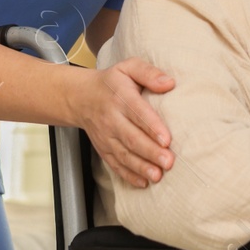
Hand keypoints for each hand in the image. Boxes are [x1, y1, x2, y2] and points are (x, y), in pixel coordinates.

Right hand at [71, 58, 175, 188]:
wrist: (81, 97)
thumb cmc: (112, 82)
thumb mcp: (128, 67)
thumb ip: (149, 72)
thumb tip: (169, 83)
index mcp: (120, 97)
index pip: (138, 113)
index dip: (152, 127)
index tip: (167, 139)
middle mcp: (112, 119)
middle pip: (132, 138)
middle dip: (150, 152)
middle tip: (168, 162)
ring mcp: (106, 136)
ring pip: (124, 154)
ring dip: (141, 167)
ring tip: (158, 175)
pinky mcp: (103, 149)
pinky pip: (115, 164)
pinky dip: (128, 175)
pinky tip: (143, 182)